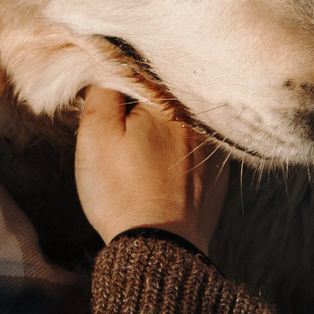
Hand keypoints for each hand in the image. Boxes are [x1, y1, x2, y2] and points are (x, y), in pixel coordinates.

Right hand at [73, 86, 228, 251]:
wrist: (158, 248)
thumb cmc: (121, 191)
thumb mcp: (96, 136)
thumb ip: (103, 91)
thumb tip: (110, 64)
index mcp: (165, 103)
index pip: (139, 74)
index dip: (117, 86)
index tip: (105, 105)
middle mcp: (196, 120)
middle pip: (163, 100)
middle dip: (141, 110)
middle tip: (121, 138)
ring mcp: (211, 150)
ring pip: (181, 126)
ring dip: (163, 132)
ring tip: (141, 159)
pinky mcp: (217, 177)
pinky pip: (196, 152)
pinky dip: (179, 155)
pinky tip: (162, 174)